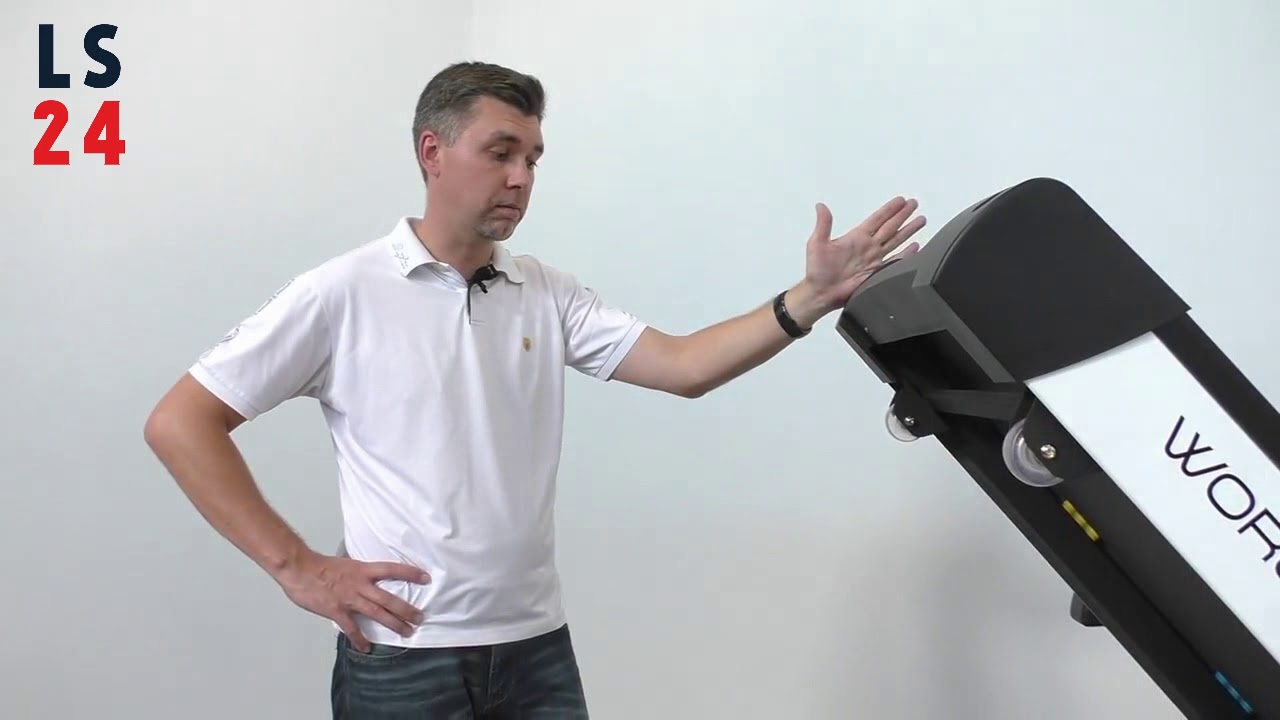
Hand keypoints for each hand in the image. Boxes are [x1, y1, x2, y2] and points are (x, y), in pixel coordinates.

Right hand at [273, 548, 429, 651]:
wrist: (300, 570)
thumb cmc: (321, 565)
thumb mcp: (346, 563)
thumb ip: (358, 571)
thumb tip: (366, 575)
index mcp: (363, 570)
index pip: (392, 569)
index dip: (410, 573)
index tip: (426, 578)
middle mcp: (360, 585)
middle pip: (389, 599)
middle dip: (406, 609)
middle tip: (420, 618)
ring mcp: (350, 599)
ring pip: (377, 613)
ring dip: (393, 624)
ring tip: (407, 632)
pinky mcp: (337, 611)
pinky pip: (352, 628)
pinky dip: (360, 639)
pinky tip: (366, 648)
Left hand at [796, 196, 926, 321]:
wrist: (821, 293)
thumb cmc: (817, 271)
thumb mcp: (817, 244)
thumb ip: (823, 225)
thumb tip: (820, 206)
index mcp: (856, 237)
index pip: (877, 219)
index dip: (889, 209)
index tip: (900, 200)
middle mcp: (868, 247)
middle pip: (890, 227)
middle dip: (903, 215)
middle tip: (914, 204)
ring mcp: (874, 260)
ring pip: (896, 240)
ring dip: (908, 230)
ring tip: (920, 220)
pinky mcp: (877, 273)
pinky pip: (895, 261)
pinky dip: (907, 255)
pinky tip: (916, 247)